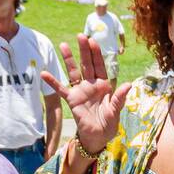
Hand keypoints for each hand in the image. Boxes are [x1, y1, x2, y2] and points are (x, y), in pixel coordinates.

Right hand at [43, 34, 132, 155]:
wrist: (97, 138)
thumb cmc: (108, 125)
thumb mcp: (116, 112)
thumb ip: (120, 98)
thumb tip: (129, 85)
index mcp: (104, 86)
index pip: (100, 66)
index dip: (96, 54)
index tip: (93, 41)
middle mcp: (91, 85)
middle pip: (87, 64)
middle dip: (84, 50)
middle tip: (80, 36)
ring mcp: (80, 91)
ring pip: (74, 72)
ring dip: (68, 59)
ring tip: (62, 45)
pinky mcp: (71, 99)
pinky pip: (61, 89)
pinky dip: (53, 82)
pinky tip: (44, 73)